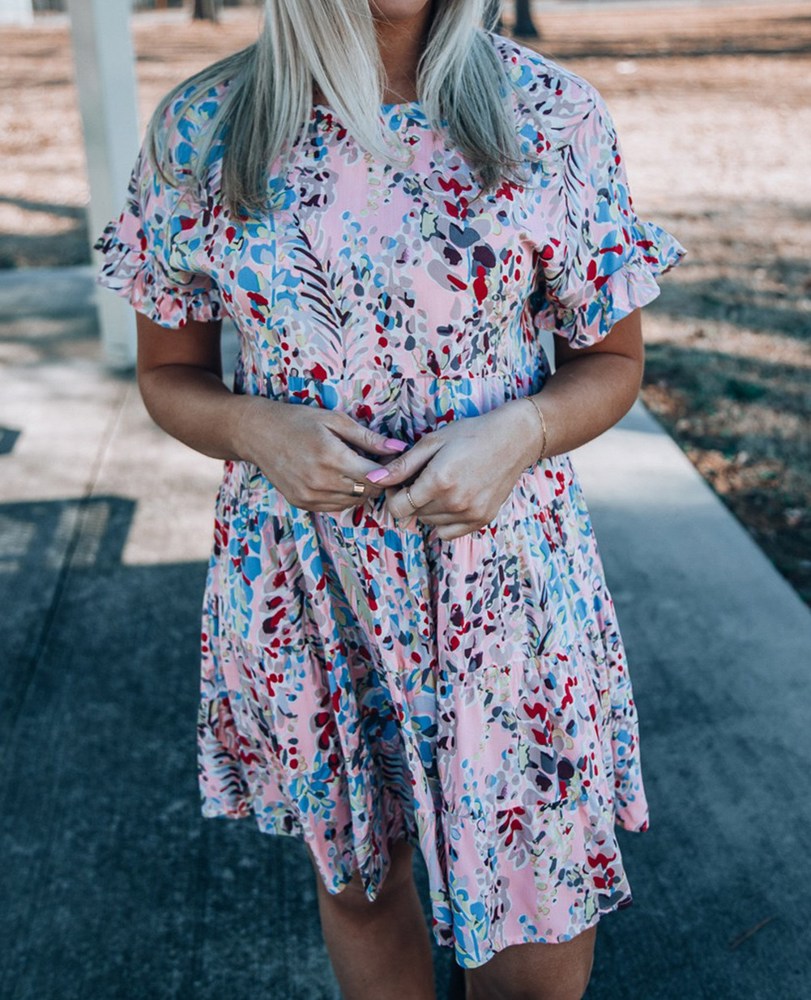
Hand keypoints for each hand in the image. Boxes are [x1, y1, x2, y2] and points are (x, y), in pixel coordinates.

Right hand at [236, 397, 407, 512]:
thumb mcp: (334, 420)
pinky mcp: (302, 504)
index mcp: (331, 457)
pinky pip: (336, 507)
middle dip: (378, 480)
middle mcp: (320, 481)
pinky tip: (341, 479)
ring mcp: (309, 496)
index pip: (375, 476)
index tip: (392, 461)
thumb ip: (368, 437)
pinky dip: (345, 496)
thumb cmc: (298, 421)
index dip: (389, 471)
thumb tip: (398, 448)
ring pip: (354, 502)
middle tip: (377, 465)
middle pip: (367, 491)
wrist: (258, 434)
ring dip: (362, 489)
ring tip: (358, 470)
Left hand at [368, 400, 540, 538]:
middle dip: (410, 499)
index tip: (399, 482)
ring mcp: (470, 514)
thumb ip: (402, 465)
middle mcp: (454, 502)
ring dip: (427, 509)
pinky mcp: (482, 520)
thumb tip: (373, 479)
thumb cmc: (470, 434)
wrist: (513, 439)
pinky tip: (450, 500)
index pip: (397, 508)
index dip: (392, 495)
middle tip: (421, 478)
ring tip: (439, 485)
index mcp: (438, 481)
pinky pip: (448, 533)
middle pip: (413, 515)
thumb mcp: (432, 442)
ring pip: (430, 523)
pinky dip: (443, 521)